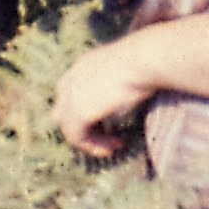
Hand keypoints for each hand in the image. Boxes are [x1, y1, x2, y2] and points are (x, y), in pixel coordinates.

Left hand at [52, 40, 152, 158]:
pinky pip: (77, 137)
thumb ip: (117, 84)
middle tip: (106, 136)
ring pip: (69, 128)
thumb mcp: (126, 71)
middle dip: (82, 126)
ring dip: (90, 140)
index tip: (108, 121)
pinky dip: (92, 146)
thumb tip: (126, 98)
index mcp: (83, 65)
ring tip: (112, 146)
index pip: (70, 91)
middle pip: (63, 111)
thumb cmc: (146, 62)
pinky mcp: (79, 112)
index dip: (85, 109)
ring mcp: (72, 95)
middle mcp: (72, 78)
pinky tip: (110, 148)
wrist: (144, 60)